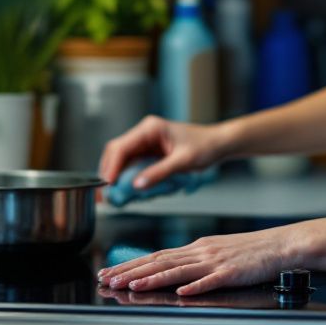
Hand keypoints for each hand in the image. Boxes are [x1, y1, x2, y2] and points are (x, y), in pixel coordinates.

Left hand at [96, 224, 307, 295]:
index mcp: (197, 247)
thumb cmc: (251, 251)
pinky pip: (211, 280)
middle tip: (109, 278)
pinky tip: (182, 292)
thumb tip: (170, 269)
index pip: (157, 255)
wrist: (281, 245)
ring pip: (179, 270)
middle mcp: (202, 251)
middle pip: (160, 261)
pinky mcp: (232, 273)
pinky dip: (195, 286)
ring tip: (133, 285)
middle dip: (131, 270)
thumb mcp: (217, 250)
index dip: (131, 263)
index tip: (111, 270)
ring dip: (153, 278)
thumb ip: (194, 260)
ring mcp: (216, 262)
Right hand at [97, 115, 227, 194]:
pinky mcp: (150, 153)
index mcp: (150, 129)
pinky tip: (131, 191)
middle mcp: (144, 134)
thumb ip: (160, 173)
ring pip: (123, 161)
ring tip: (118, 195)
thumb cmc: (205, 146)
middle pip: (116, 153)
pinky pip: (133, 166)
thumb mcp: (183, 161)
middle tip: (107, 194)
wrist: (218, 144)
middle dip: (111, 173)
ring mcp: (146, 143)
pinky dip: (130, 178)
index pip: (121, 147)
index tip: (107, 185)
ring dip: (119, 177)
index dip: (111, 167)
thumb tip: (138, 185)